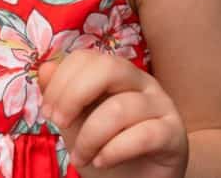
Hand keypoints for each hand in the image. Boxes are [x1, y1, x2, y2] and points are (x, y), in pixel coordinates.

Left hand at [38, 51, 187, 177]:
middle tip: (58, 123)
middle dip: (74, 95)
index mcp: (116, 73)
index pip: (87, 57)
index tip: (47, 111)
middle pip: (108, 68)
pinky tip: (101, 162)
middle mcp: (142, 82)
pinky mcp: (174, 135)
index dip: (61, 80)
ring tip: (80, 158)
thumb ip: (61, 95)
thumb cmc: (106, 147)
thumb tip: (45, 68)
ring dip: (91, 136)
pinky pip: (145, 135)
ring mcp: (162, 106)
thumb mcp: (76, 121)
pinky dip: (115, 150)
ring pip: (122, 107)